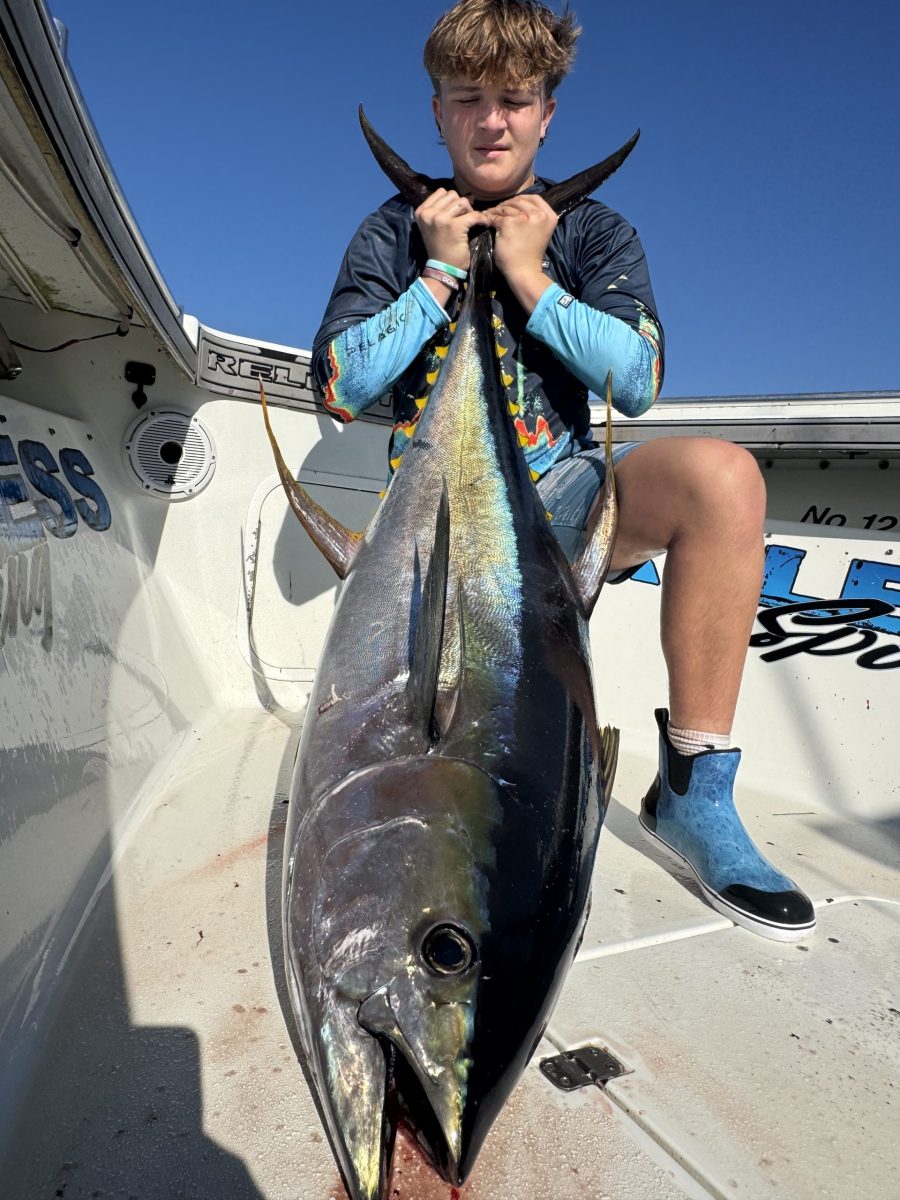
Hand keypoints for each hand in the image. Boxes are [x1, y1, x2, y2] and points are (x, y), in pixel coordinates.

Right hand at [414, 189, 482, 271]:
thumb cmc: (439, 248)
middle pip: (452, 195)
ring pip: (462, 201)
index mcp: (421, 211)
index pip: (441, 192)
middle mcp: (428, 213)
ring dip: (469, 211)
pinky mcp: (454, 226)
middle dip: (461, 205)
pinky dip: (481, 219)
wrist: (442, 269)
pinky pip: (473, 214)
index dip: (452, 200)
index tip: (457, 212)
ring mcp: (440, 219)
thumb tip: (462, 195)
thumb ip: (439, 210)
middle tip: (465, 218)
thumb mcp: (432, 226)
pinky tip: (483, 224)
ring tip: (470, 223)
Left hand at [484, 195, 557, 311]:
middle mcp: (538, 214)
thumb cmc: (531, 254)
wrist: (525, 271)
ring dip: (496, 211)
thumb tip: (518, 205)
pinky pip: (496, 217)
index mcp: (549, 215)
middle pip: (518, 201)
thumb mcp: (540, 230)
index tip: (513, 204)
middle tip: (498, 210)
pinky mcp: (509, 224)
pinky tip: (487, 221)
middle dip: (506, 205)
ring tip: (490, 214)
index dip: (521, 199)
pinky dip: (489, 218)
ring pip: (505, 208)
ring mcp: (524, 218)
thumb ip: (535, 217)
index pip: (534, 197)